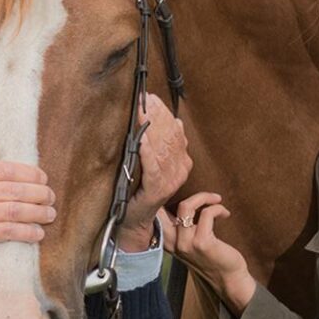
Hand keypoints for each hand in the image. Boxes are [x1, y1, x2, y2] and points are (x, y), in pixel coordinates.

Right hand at [0, 146, 54, 274]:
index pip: (5, 169)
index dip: (29, 173)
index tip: (42, 178)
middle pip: (14, 190)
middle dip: (39, 193)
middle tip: (50, 197)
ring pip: (15, 210)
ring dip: (38, 213)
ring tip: (49, 213)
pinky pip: (10, 230)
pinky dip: (27, 231)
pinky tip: (37, 232)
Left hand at [116, 94, 189, 251]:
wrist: (137, 220)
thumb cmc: (142, 191)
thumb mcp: (156, 166)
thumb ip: (166, 147)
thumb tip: (176, 122)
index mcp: (182, 163)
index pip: (176, 132)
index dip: (164, 114)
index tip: (152, 98)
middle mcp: (179, 170)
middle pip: (170, 137)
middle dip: (157, 115)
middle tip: (146, 98)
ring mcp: (169, 180)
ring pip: (162, 148)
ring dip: (151, 127)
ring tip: (143, 110)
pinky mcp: (156, 189)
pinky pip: (151, 166)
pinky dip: (146, 150)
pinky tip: (141, 138)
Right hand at [160, 191, 256, 310]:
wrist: (228, 280)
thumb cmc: (212, 257)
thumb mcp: (190, 241)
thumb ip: (181, 225)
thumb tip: (183, 200)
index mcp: (166, 240)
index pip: (152, 214)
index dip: (159, 196)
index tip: (175, 185)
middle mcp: (171, 243)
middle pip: (162, 206)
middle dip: (175, 190)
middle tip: (196, 190)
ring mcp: (185, 243)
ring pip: (186, 206)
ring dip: (204, 197)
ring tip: (216, 200)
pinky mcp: (202, 243)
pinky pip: (207, 214)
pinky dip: (217, 208)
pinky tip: (225, 214)